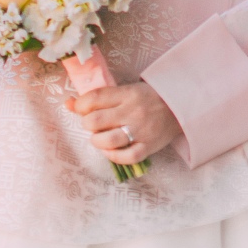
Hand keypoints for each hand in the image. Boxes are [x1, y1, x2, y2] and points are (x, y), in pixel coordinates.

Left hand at [66, 79, 181, 167]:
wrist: (180, 108)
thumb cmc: (148, 98)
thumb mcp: (125, 91)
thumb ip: (99, 98)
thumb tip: (68, 103)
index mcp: (127, 94)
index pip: (94, 98)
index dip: (80, 105)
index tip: (79, 108)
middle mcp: (132, 112)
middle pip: (96, 121)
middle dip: (87, 124)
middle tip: (92, 124)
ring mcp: (141, 131)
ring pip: (108, 140)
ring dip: (96, 141)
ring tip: (99, 138)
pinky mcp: (149, 147)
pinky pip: (126, 157)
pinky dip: (113, 156)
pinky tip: (110, 150)